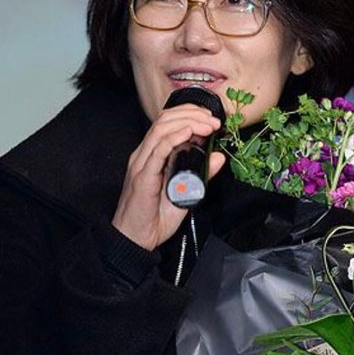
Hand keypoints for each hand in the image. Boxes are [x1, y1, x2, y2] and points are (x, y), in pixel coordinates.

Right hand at [112, 103, 224, 250]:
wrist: (135, 239)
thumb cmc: (154, 218)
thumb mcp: (187, 192)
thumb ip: (202, 174)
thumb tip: (218, 157)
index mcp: (152, 156)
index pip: (168, 122)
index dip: (190, 114)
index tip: (211, 119)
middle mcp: (144, 155)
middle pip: (165, 120)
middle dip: (192, 114)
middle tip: (213, 120)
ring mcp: (141, 164)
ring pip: (161, 129)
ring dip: (187, 122)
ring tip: (207, 125)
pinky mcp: (143, 176)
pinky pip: (157, 151)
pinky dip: (173, 138)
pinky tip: (188, 133)